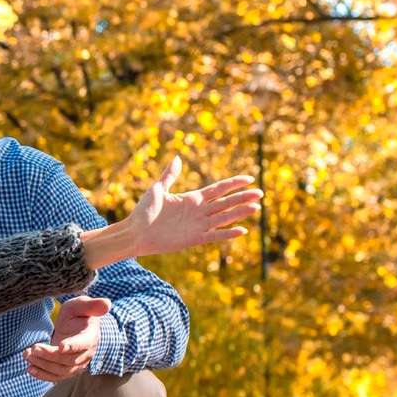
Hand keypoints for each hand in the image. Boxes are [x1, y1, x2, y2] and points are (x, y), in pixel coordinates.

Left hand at [25, 295, 109, 381]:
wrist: (76, 326)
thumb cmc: (78, 314)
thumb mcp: (82, 305)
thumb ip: (92, 305)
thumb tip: (107, 303)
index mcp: (90, 336)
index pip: (83, 344)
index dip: (73, 346)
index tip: (60, 346)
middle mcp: (86, 353)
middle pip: (69, 360)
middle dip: (50, 356)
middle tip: (33, 348)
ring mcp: (77, 364)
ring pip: (61, 371)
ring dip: (43, 365)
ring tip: (27, 354)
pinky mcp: (67, 369)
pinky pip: (56, 377)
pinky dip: (43, 375)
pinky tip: (30, 369)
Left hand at [120, 156, 261, 259]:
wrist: (135, 233)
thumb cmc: (143, 212)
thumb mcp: (157, 190)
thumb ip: (169, 175)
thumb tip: (178, 158)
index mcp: (192, 198)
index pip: (219, 189)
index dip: (234, 184)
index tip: (249, 179)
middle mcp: (199, 211)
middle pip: (226, 203)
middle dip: (243, 197)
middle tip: (261, 193)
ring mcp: (198, 225)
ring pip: (224, 218)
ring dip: (240, 213)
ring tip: (256, 208)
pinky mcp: (194, 239)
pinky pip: (214, 236)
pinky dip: (227, 234)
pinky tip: (241, 231)